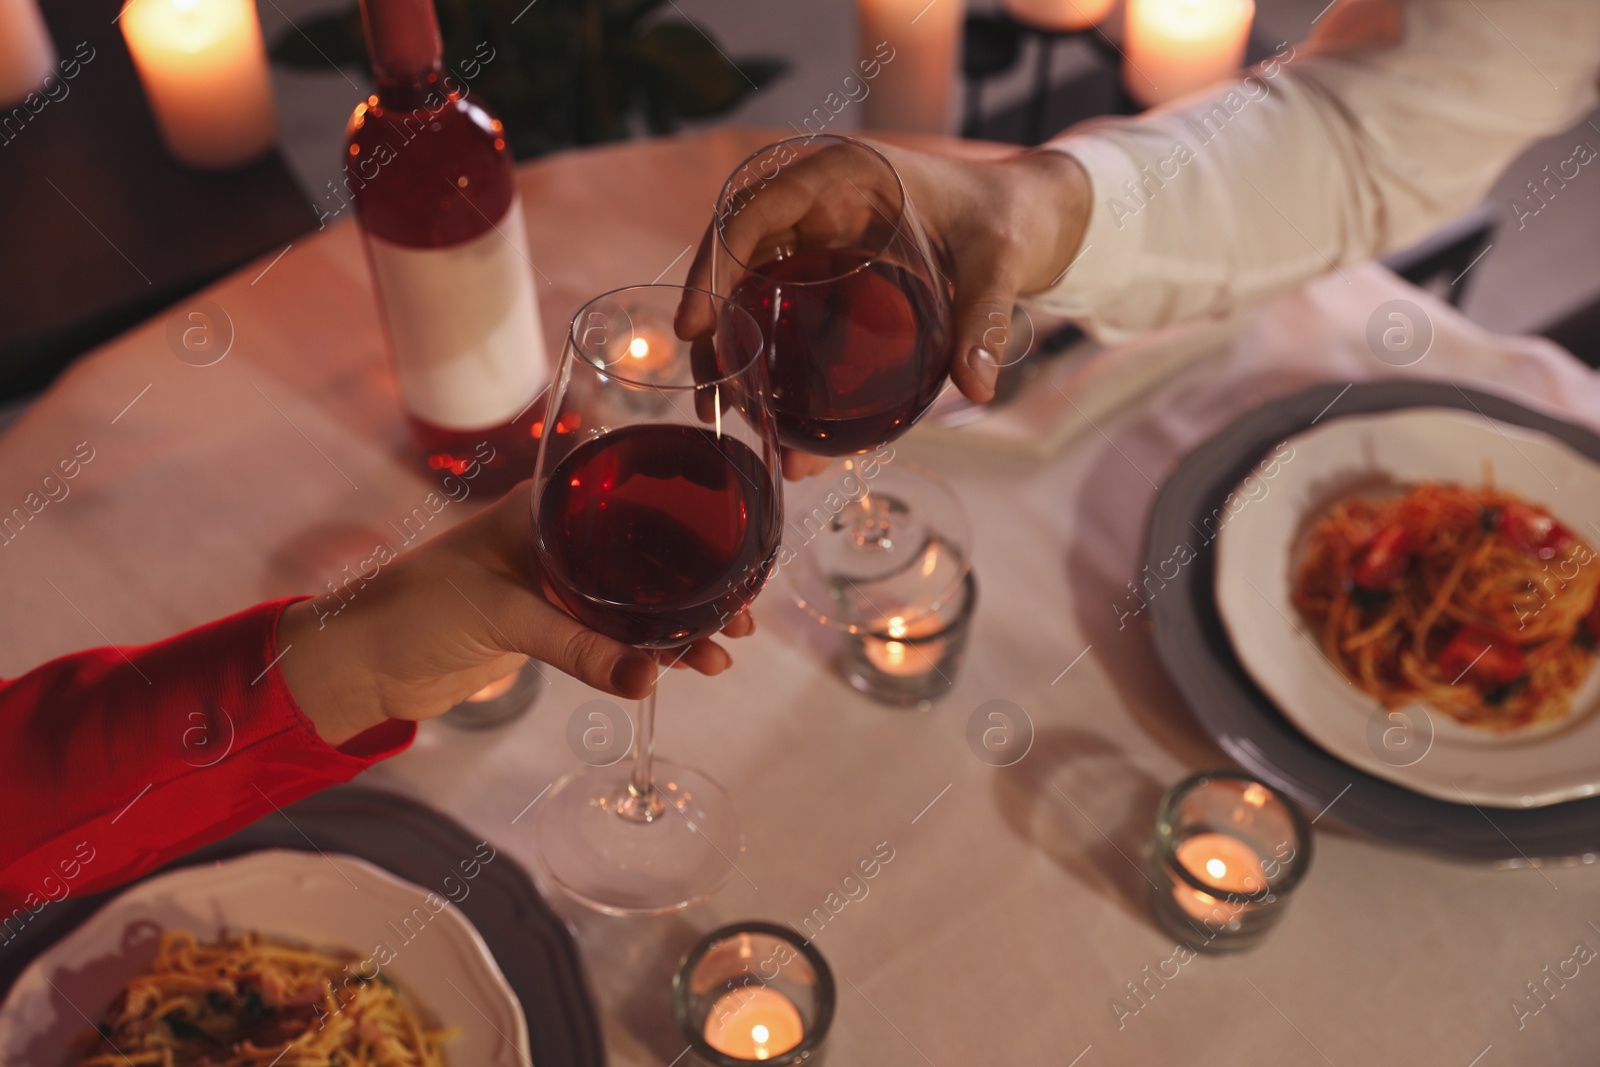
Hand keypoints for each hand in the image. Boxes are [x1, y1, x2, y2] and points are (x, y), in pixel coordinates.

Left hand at [278, 487, 753, 744]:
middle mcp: (560, 538)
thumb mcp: (505, 618)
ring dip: (676, 627)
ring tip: (717, 656)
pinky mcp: (549, 625)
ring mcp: (557, 583)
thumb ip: (579, 648)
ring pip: (636, 599)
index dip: (692, 530)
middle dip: (697, 588)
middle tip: (739, 621)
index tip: (735, 562)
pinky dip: (645, 651)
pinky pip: (613, 633)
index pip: (638, 502)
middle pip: (648, 555)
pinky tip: (675, 667)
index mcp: (549, 508)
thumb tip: (649, 680)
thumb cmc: (416, 610)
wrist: (361, 663)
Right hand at [676, 140, 1090, 415]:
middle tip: (707, 395)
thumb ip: (984, 318)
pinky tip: (775, 417)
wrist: (1030, 216)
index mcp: (842, 175)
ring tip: (728, 417)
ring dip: (735, 353)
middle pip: (736, 260)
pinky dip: (774, 360)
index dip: (713, 267)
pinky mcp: (830, 275)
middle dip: (714, 329)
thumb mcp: (1001, 261)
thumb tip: (977, 389)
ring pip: (753, 293)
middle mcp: (817, 203)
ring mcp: (819, 240)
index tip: (696, 327)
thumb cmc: (1011, 217)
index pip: (751, 213)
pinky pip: (786, 314)